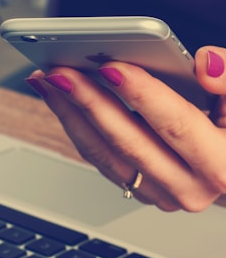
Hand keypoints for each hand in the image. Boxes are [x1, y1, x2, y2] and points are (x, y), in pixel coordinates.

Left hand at [26, 47, 225, 211]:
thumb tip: (204, 64)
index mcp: (222, 164)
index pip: (176, 125)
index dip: (143, 95)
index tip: (110, 67)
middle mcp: (188, 187)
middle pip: (129, 143)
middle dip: (90, 103)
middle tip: (60, 71)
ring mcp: (159, 193)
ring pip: (105, 155)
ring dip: (72, 116)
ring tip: (48, 81)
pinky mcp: (139, 188)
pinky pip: (101, 160)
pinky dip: (77, 129)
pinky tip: (62, 101)